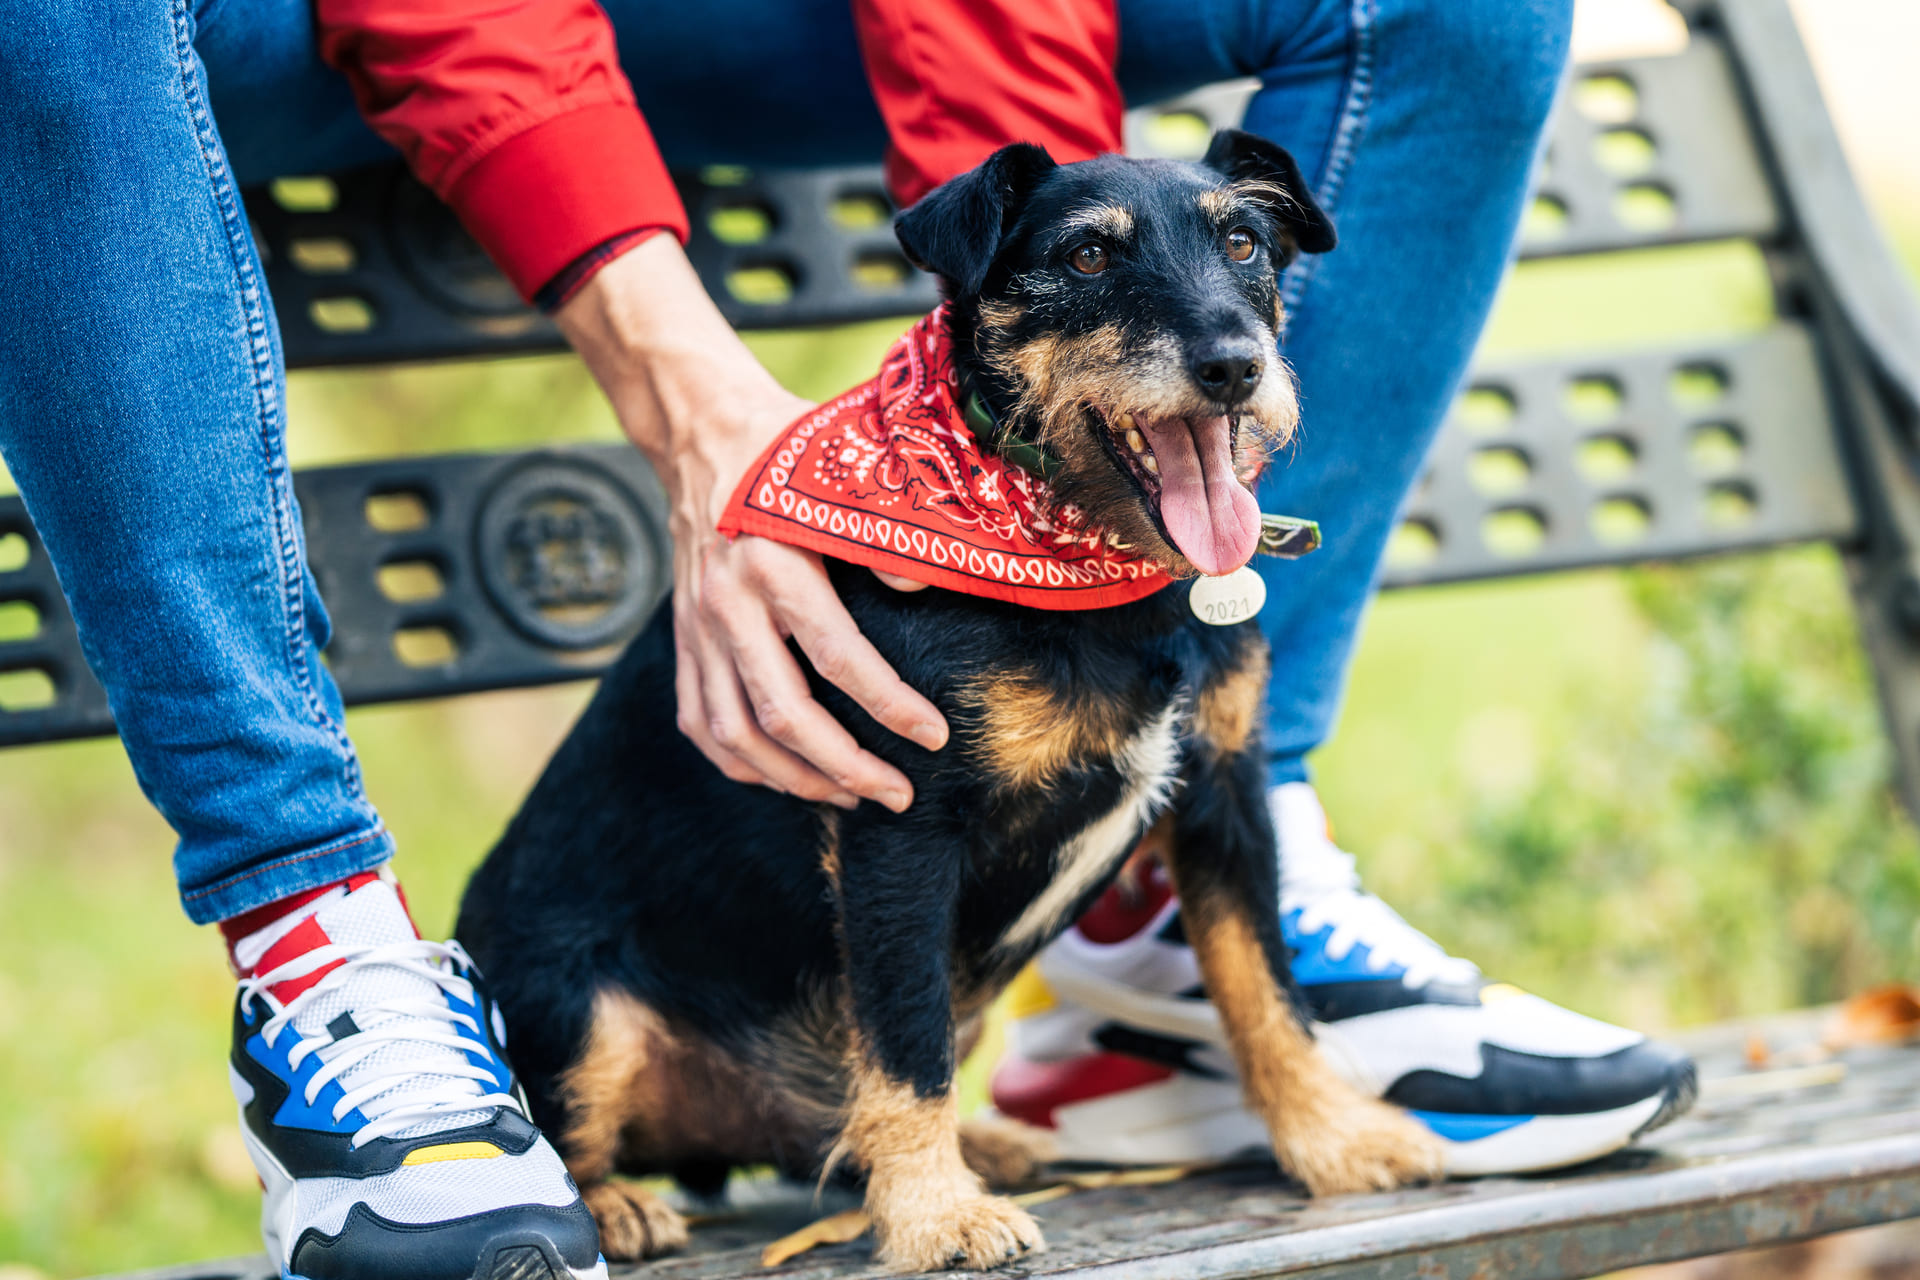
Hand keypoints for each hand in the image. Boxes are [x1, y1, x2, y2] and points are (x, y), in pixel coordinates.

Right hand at [554, 236, 947, 810]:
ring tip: (849, 796)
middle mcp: (726, 604)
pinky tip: (784, 777)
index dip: (889, 706)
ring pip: (735, 734)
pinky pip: (700, 722)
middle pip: (782, 715)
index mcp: (773, 564)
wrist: (700, 430)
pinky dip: (740, 763)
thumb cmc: (786, 451)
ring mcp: (695, 629)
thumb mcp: (840, 474)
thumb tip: (921, 593)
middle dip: (845, 766)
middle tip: (898, 794)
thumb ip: (883, 533)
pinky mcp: (681, 641)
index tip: (935, 736)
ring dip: (794, 778)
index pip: (837, 656)